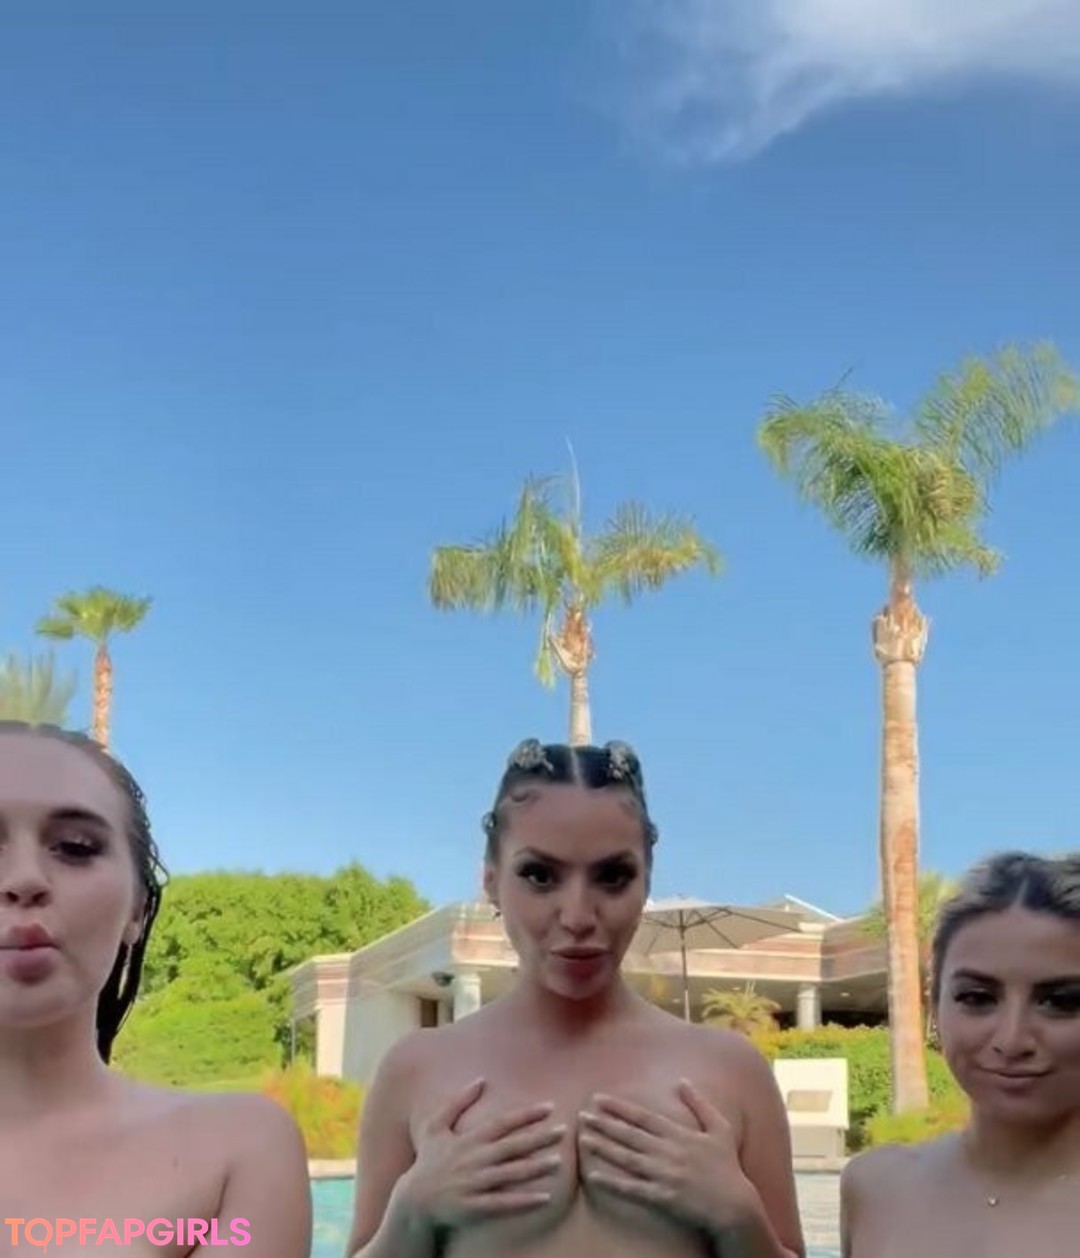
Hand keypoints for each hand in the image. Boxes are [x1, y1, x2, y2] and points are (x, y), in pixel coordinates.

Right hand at [397, 1078, 565, 1231]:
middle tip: (564, 1131)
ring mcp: (475, 1184)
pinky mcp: (474, 1207)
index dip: (526, 1115)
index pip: (503, 1123)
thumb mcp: (435, 1126)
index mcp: (469, 1140)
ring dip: (536, 1168)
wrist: (413, 1200)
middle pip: (512, 1146)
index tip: (549, 1107)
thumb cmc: (427, 1160)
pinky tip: (545, 1198)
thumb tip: (480, 1080)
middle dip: (539, 1138)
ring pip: (511, 1174)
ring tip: (560, 1162)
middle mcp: (475, 1160)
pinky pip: (503, 1203)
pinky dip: (524, 1201)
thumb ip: (457, 1102)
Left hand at [577, 1079, 756, 1236]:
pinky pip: (633, 1189)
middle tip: (581, 1116)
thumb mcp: (719, 1127)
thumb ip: (699, 1103)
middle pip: (630, 1135)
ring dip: (604, 1148)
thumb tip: (682, 1080)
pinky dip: (613, 1182)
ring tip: (583, 1139)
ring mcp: (664, 1175)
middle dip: (604, 1124)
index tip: (598, 1099)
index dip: (619, 1107)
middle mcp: (668, 1152)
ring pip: (627, 1159)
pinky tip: (595, 1176)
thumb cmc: (727, 1165)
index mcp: (679, 1134)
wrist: (736, 1205)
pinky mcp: (663, 1197)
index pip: (642, 1117)